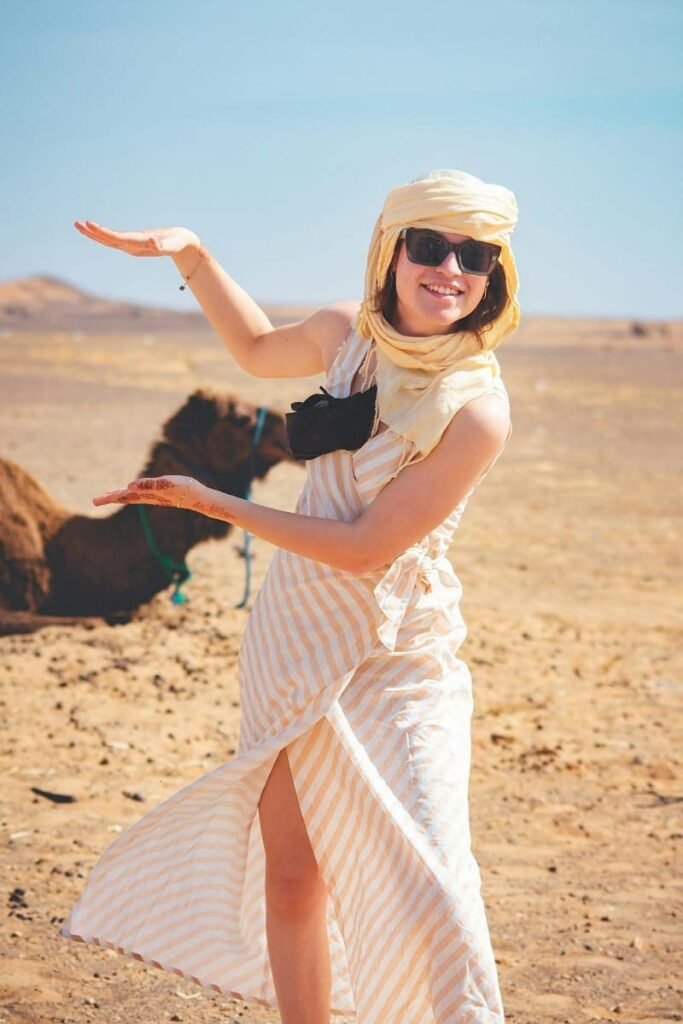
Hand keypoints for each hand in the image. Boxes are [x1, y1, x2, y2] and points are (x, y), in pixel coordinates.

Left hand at [74, 220, 199, 256]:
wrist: (182, 247)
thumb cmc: (178, 242)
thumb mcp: (172, 244)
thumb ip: (162, 245)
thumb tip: (152, 243)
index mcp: (138, 246)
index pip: (116, 239)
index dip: (103, 232)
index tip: (90, 225)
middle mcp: (131, 247)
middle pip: (108, 241)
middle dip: (92, 233)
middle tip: (77, 224)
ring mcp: (131, 246)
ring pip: (108, 240)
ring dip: (93, 233)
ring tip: (78, 224)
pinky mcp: (132, 243)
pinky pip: (112, 238)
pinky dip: (101, 233)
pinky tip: (93, 229)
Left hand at [93, 475, 197, 508]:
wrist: (197, 497)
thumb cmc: (181, 488)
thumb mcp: (163, 483)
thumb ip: (146, 484)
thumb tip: (128, 486)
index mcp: (144, 495)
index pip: (123, 496)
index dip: (109, 497)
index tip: (96, 501)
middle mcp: (146, 497)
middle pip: (124, 498)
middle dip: (110, 498)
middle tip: (95, 501)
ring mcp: (152, 496)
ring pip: (131, 497)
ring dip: (119, 496)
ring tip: (109, 495)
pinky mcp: (158, 494)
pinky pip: (139, 494)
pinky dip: (130, 493)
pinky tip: (131, 492)